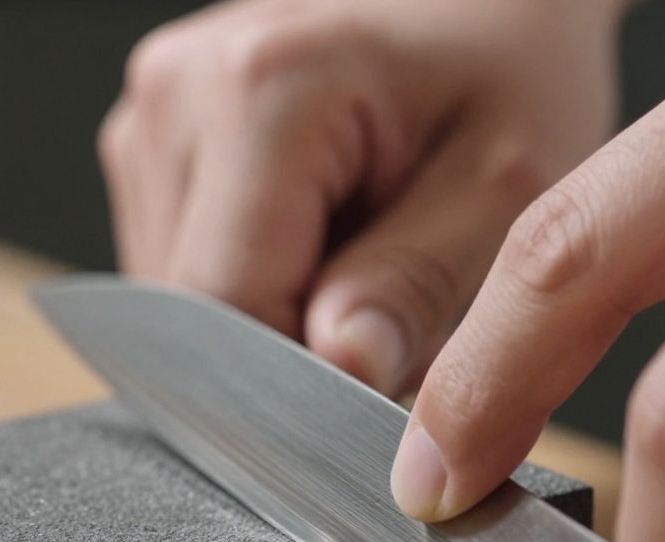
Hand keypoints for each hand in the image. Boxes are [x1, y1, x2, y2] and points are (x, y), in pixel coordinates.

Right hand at [101, 0, 621, 393]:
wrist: (490, 1)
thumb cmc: (510, 73)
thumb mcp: (503, 189)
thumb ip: (416, 284)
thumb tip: (340, 370)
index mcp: (261, 89)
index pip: (225, 309)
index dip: (297, 379)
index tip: (379, 380)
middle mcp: (178, 90)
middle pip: (192, 311)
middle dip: (288, 346)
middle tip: (389, 307)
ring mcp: (154, 112)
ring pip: (182, 300)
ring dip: (271, 315)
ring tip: (359, 253)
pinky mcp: (154, 140)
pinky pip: (184, 265)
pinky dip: (255, 283)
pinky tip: (321, 239)